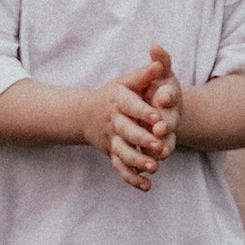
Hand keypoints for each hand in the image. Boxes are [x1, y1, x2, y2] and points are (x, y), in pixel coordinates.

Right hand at [86, 45, 176, 190]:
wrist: (86, 113)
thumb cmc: (114, 94)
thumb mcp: (126, 81)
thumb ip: (144, 73)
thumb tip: (159, 59)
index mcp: (118, 101)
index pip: (130, 105)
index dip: (143, 110)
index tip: (156, 116)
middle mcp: (113, 121)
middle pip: (127, 131)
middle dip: (142, 138)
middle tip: (158, 145)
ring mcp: (111, 140)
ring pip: (123, 152)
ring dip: (137, 161)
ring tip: (154, 167)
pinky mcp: (112, 153)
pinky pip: (120, 167)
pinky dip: (132, 178)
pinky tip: (147, 186)